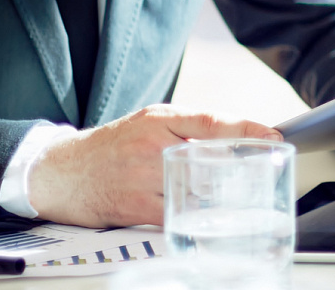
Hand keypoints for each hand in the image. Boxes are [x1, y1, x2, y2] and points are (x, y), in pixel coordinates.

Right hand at [28, 105, 280, 226]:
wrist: (61, 173)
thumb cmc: (112, 146)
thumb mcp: (148, 121)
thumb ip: (187, 126)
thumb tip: (235, 137)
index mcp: (157, 118)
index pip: (211, 121)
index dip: (247, 128)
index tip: (273, 137)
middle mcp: (152, 145)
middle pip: (210, 157)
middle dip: (238, 168)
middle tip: (259, 173)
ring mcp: (144, 177)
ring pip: (198, 189)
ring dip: (221, 196)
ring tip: (237, 197)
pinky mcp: (136, 207)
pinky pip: (178, 214)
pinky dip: (195, 216)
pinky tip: (205, 215)